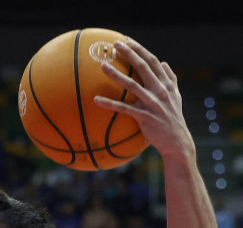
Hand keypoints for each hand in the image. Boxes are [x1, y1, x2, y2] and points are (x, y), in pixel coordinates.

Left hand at [95, 39, 193, 159]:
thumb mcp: (176, 96)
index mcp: (166, 84)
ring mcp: (152, 103)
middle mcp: (160, 90)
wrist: (177, 140)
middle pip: (143, 67)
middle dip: (129, 54)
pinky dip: (109, 104)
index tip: (127, 41)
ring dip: (116, 75)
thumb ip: (171, 78)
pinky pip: (123, 109)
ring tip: (103, 66)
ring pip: (132, 85)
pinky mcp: (144, 116)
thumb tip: (165, 62)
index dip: (140, 50)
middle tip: (114, 45)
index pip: (152, 61)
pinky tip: (96, 100)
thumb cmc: (173, 119)